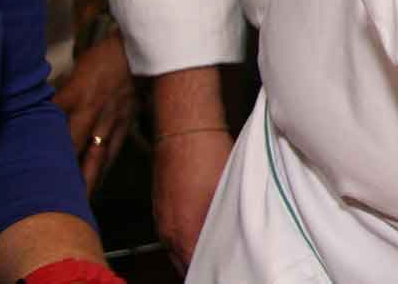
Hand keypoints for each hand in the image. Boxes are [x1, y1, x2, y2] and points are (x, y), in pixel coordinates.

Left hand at [54, 31, 136, 192]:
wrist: (146, 49)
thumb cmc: (106, 57)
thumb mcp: (77, 70)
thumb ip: (63, 93)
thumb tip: (45, 111)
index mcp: (77, 94)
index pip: (52, 121)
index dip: (40, 141)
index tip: (29, 160)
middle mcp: (93, 111)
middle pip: (71, 147)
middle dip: (61, 170)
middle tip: (51, 193)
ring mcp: (112, 120)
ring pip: (95, 156)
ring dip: (85, 179)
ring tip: (75, 202)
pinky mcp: (126, 123)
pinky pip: (113, 150)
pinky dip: (103, 168)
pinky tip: (97, 183)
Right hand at [151, 127, 232, 272]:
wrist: (185, 128)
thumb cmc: (208, 155)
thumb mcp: (227, 193)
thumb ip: (228, 224)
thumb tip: (236, 243)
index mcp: (184, 233)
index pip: (195, 268)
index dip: (213, 272)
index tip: (227, 271)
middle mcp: (168, 232)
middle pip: (184, 264)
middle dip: (202, 265)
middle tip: (226, 264)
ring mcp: (161, 220)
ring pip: (178, 249)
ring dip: (194, 251)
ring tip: (218, 249)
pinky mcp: (161, 208)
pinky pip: (173, 233)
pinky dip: (188, 237)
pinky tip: (205, 228)